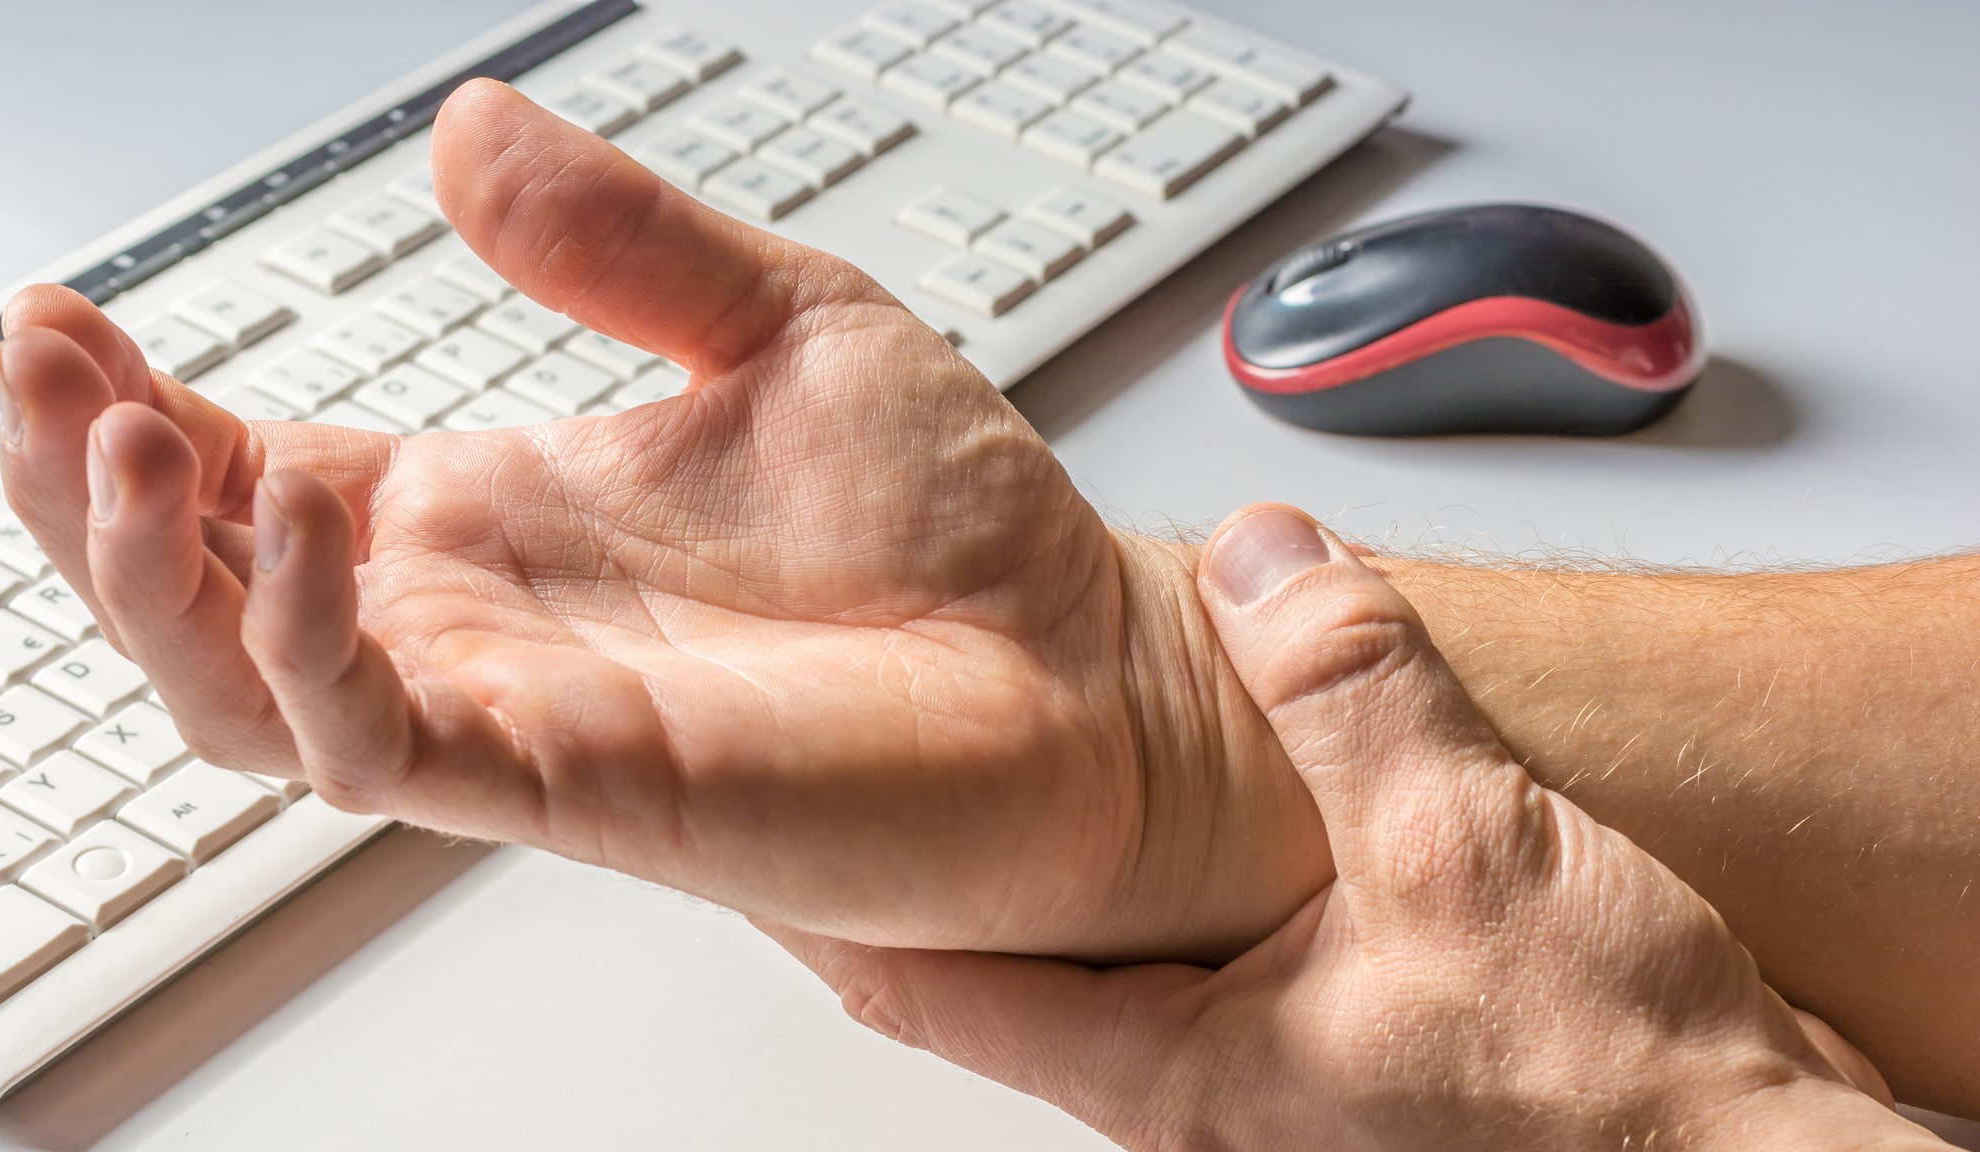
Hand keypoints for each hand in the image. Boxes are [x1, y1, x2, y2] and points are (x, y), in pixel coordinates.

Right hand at [0, 80, 1329, 960]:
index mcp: (502, 515)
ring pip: (246, 689)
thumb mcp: (785, 325)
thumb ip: (622, 239)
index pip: (257, 470)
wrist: (1086, 676)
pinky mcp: (578, 786)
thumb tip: (467, 130)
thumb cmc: (958, 533)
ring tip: (118, 442)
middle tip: (45, 375)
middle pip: (206, 585)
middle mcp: (483, 620)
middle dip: (87, 490)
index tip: (71, 316)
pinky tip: (316, 523)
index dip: (139, 407)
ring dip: (154, 578)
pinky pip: (381, 746)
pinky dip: (315, 647)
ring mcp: (518, 710)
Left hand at [772, 505, 1936, 1149]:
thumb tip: (1274, 562)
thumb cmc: (1614, 1094)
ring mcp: (1269, 1084)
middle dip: (944, 871)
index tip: (753, 833)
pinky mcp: (1346, 1052)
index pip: (928, 982)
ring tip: (1027, 763)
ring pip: (1118, 962)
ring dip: (1070, 873)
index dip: (827, 900)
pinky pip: (1221, 955)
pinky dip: (1181, 879)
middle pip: (1007, 971)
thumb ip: (1354, 690)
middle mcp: (1198, 1094)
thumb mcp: (1468, 848)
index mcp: (1173, 1073)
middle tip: (882, 760)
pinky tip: (1215, 808)